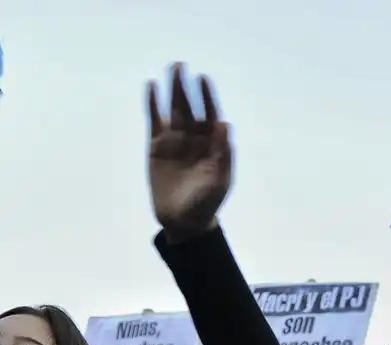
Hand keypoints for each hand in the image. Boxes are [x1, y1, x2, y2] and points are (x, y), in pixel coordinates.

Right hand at [147, 63, 231, 238]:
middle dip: (187, 88)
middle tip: (181, 65)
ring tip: (171, 69)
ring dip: (172, 90)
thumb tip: (225, 124)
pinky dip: (153, 105)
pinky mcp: (156, 147)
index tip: (203, 79)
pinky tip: (151, 87)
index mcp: (213, 145)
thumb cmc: (206, 203)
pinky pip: (154, 122)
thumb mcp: (219, 181)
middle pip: (190, 108)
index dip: (207, 97)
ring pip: (173, 110)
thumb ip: (223, 153)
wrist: (183, 221)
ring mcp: (175, 141)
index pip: (211, 115)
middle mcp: (194, 139)